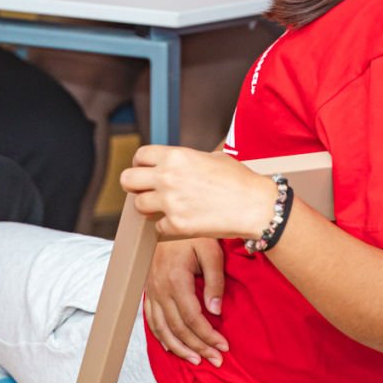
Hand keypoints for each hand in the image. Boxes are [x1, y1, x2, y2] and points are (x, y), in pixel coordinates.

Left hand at [121, 145, 275, 240]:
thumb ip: (186, 160)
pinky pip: (157, 226)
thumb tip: (175, 164)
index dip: (140, 164)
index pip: (140, 156)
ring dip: (149, 207)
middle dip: (134, 186)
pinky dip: (167, 226)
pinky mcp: (176, 225)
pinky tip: (182, 221)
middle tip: (145, 190)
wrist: (255, 206)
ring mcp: (170, 202)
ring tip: (165, 207)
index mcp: (176, 156)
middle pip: (127, 180)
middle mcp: (168, 177)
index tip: (145, 171)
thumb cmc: (239, 180)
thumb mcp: (211, 157)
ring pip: (138, 206)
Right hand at [145, 238, 227, 366]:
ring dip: (179, 348)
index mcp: (176, 279)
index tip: (224, 346)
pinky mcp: (147, 289)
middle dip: (198, 347)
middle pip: (178, 328)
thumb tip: (215, 310)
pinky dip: (160, 337)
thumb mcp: (210, 251)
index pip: (193, 318)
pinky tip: (171, 346)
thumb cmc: (192, 233)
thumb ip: (214, 281)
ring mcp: (151, 290)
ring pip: (162, 329)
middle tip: (216, 360)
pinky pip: (150, 319)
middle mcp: (160, 288)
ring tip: (196, 361)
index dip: (209, 336)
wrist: (165, 217)